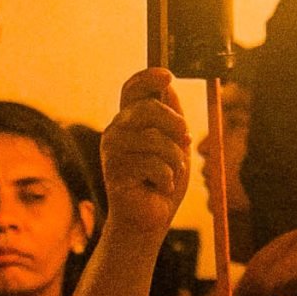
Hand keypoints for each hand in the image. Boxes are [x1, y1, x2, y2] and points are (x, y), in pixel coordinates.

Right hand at [101, 69, 191, 234]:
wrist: (149, 219)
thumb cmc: (163, 181)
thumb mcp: (175, 145)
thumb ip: (172, 119)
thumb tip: (169, 88)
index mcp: (130, 122)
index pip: (131, 90)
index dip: (147, 78)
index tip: (167, 76)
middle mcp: (116, 132)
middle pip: (146, 109)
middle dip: (175, 124)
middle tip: (184, 141)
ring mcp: (112, 152)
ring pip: (155, 139)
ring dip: (174, 159)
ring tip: (170, 173)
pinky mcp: (114, 172)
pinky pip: (153, 164)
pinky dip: (167, 177)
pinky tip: (161, 186)